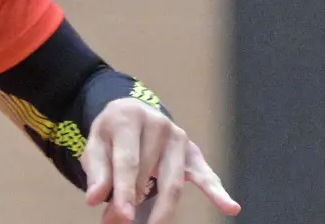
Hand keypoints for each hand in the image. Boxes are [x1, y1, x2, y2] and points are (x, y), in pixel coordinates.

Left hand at [82, 98, 240, 222]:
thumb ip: (97, 171)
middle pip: (150, 172)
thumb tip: (94, 199)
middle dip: (135, 202)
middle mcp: (158, 124)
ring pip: (173, 180)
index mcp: (129, 117)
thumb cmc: (112, 133)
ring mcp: (179, 137)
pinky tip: (230, 207)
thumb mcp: (96, 144)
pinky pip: (206, 175)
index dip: (124, 191)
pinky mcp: (193, 151)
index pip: (128, 161)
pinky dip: (217, 192)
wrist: (132, 111)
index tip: (122, 216)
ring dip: (162, 208)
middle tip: (119, 222)